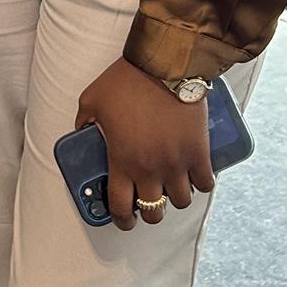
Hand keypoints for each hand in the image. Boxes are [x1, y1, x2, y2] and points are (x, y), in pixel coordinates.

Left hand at [74, 57, 212, 230]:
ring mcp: (177, 164)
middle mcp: (150, 170)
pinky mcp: (200, 153)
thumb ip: (83, 121)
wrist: (164, 66)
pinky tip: (196, 177)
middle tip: (149, 202)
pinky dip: (201, 184)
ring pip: (182, 202)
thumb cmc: (126, 81)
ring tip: (173, 187)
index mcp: (122, 162)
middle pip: (154, 211)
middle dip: (150, 212)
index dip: (122, 220)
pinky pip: (206, 183)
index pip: (120, 207)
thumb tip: (80, 132)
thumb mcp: (91, 100)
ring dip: (176, 198)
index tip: (125, 220)